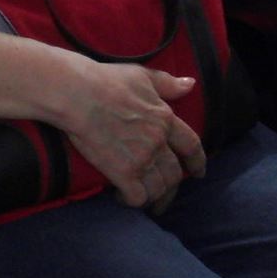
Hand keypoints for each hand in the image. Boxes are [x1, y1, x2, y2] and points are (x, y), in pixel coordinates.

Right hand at [61, 63, 207, 209]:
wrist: (78, 94)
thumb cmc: (107, 81)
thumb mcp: (143, 76)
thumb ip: (167, 84)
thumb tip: (190, 84)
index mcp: (165, 118)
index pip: (191, 145)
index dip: (198, 162)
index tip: (199, 172)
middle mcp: (158, 141)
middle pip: (175, 173)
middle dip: (172, 189)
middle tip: (164, 197)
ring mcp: (141, 158)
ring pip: (159, 189)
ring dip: (153, 198)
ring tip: (143, 199)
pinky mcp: (122, 172)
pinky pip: (138, 198)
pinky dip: (132, 201)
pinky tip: (121, 196)